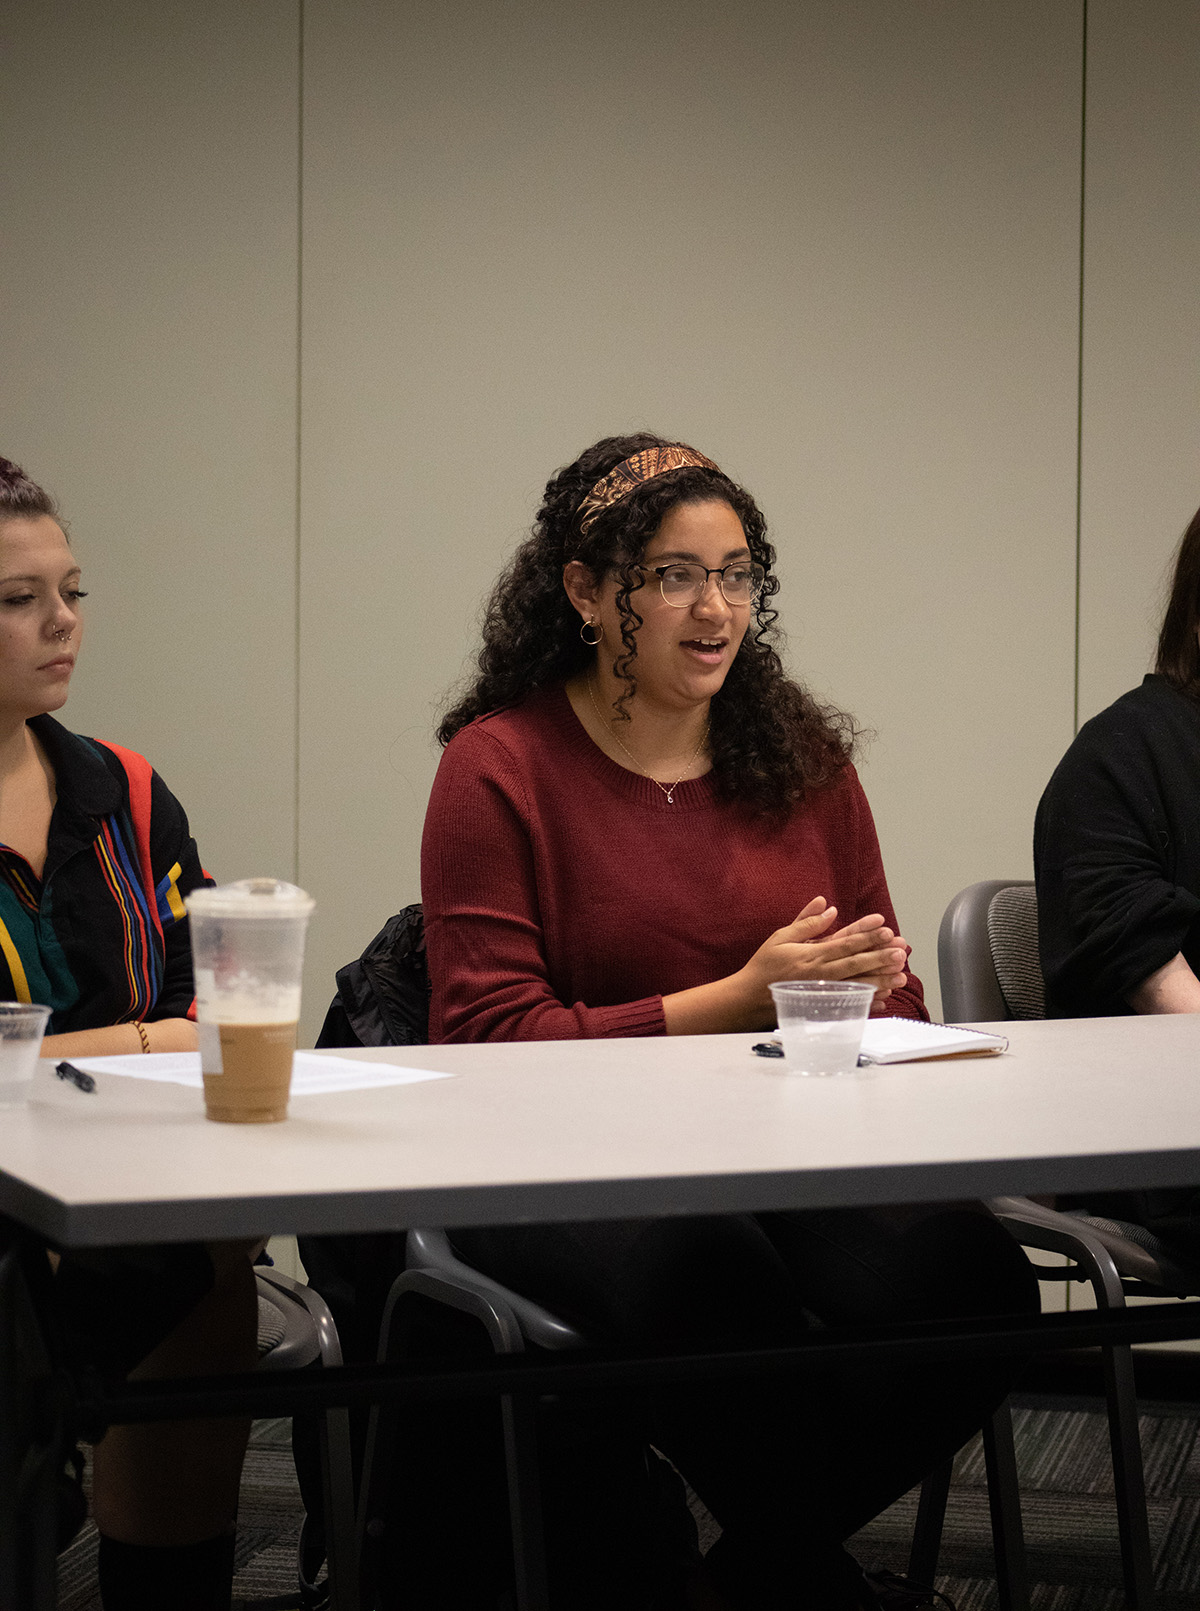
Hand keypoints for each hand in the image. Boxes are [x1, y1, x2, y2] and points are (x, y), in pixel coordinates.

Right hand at [738, 896, 908, 1013]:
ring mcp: (823, 991)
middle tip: (901, 951)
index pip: (846, 942)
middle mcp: (821, 973)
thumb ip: (806, 922)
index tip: (886, 929)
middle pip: (857, 963)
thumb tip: (828, 906)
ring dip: (881, 980)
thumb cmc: (764, 965)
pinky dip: (867, 1002)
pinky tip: (883, 999)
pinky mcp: (822, 1006)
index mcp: (812, 954)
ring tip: (902, 976)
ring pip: (857, 984)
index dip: (868, 936)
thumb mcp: (780, 937)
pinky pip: (848, 1004)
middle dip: (881, 957)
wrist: (749, 998)